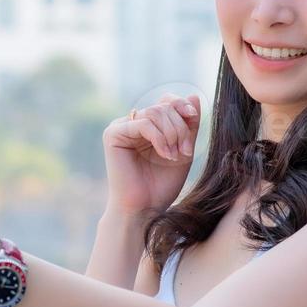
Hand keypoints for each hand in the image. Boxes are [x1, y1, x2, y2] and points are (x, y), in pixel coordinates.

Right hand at [103, 93, 201, 218]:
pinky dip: (160, 138)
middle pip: (162, 106)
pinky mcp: (113, 135)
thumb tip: (193, 96)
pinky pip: (143, 123)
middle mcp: (132, 124)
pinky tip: (165, 155)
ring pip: (155, 113)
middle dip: (180, 128)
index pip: (166, 101)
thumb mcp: (183, 151)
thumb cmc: (161, 186)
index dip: (181, 105)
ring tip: (175, 156)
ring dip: (172, 134)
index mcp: (148, 126)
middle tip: (185, 152)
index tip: (193, 118)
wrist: (144, 210)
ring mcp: (121, 127)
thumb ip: (188, 126)